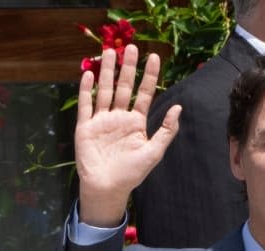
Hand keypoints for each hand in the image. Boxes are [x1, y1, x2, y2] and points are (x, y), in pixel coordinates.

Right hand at [75, 44, 179, 226]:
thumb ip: (166, 131)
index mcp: (135, 122)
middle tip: (131, 47)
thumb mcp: (153, 152)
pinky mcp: (85, 127)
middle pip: (124, 87)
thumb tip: (179, 108)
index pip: (144, 94)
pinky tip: (89, 75)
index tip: (154, 57)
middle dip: (127, 68)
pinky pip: (86, 105)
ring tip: (109, 52)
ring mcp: (101, 121)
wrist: (107, 189)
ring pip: (105, 91)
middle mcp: (118, 117)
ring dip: (107, 72)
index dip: (149, 76)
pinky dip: (86, 90)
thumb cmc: (131, 173)